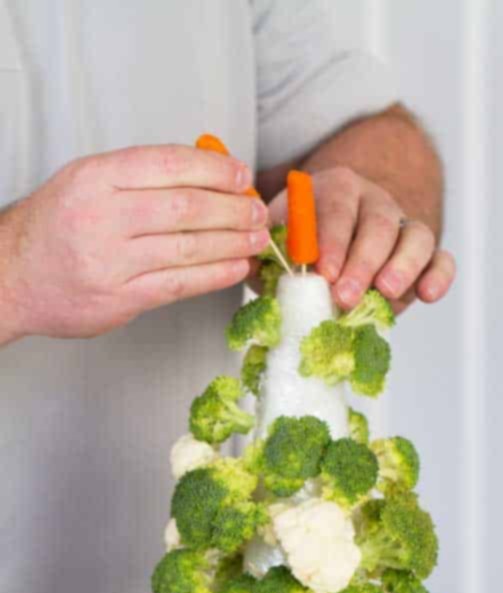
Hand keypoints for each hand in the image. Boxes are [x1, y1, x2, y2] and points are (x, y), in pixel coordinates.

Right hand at [0, 145, 267, 343]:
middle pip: (186, 207)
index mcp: (95, 178)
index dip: (215, 170)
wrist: (12, 276)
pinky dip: (216, 274)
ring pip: (189, 246)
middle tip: (257, 211)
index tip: (241, 176)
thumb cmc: (58, 227)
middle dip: (233, 209)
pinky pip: (181, 284)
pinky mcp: (121, 297)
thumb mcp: (89, 183)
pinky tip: (237, 267)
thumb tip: (212, 173)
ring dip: (233, 243)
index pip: (168, 164)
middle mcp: (101, 216)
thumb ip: (144, 177)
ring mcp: (110, 260)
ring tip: (257, 238)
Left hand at [267, 166, 454, 312]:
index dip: (330, 240)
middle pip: (377, 223)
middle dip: (362, 261)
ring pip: (416, 236)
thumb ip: (267, 253)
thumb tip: (246, 264)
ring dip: (402, 265)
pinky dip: (439, 275)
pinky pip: (441, 258)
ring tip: (386, 292)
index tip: (322, 271)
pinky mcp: (426, 252)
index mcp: (333, 190)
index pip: (335, 208)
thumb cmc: (305, 249)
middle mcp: (373, 202)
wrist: (340, 245)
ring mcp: (404, 225)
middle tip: (346, 294)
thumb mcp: (280, 243)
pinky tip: (428, 294)